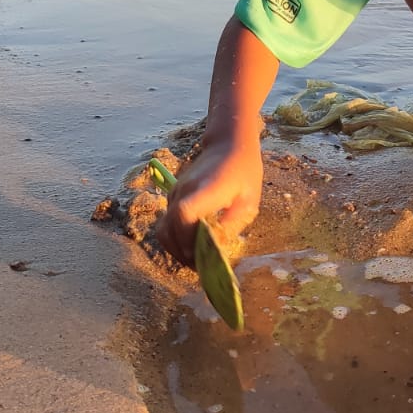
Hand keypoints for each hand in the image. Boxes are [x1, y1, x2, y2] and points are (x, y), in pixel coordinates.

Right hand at [156, 135, 262, 267]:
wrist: (228, 144)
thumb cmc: (244, 171)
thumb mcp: (248, 201)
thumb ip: (231, 225)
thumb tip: (216, 250)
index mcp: (206, 189)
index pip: (184, 213)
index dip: (186, 238)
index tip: (198, 254)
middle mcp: (184, 191)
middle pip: (169, 228)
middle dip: (181, 253)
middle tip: (199, 267)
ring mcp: (176, 193)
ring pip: (164, 228)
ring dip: (176, 248)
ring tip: (195, 259)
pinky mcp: (173, 196)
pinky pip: (167, 223)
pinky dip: (175, 239)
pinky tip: (192, 246)